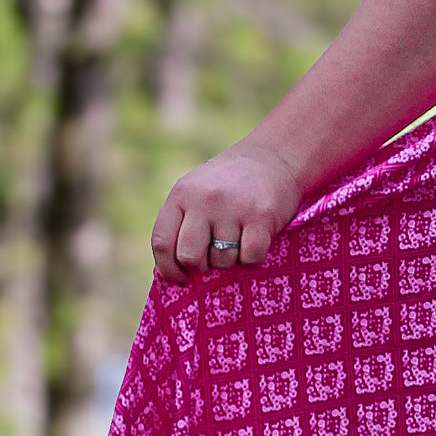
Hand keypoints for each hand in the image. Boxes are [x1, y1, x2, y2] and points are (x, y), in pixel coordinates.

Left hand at [150, 139, 301, 285]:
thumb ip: (182, 222)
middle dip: (200, 268)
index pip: (162, 243)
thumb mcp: (196, 192)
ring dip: (231, 260)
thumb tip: (173, 272)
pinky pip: (251, 258)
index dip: (169, 268)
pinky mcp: (262, 216)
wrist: (273, 157)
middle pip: (190, 257)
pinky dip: (253, 259)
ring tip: (238, 241)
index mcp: (181, 195)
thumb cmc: (230, 184)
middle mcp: (204, 200)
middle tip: (212, 261)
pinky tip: (255, 242)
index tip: (180, 279)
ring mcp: (233, 208)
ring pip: (223, 260)